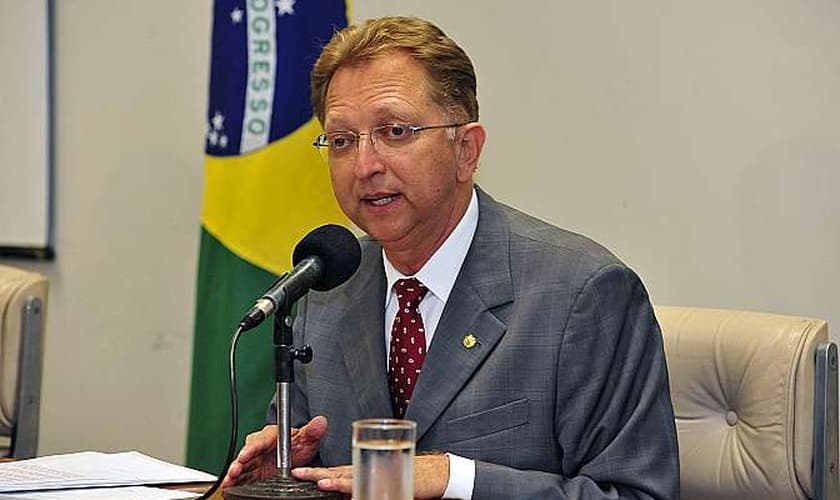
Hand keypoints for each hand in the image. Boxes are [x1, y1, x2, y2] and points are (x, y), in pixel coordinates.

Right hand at [221, 416, 327, 487]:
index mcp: (271, 437)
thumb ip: (312, 432)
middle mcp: (260, 448)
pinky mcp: (253, 472)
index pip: (260, 441)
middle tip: (235, 469)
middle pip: (247, 454)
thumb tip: (321, 422)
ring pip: (242, 465)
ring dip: (234, 472)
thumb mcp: (307, 439)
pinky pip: (242, 476)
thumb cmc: (299, 445)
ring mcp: (255, 461)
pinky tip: (228, 486)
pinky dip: (234, 481)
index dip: (252, 448)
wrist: (298, 457)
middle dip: (239, 462)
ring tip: (229, 480)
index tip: (246, 454)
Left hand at [291, 452, 449, 497]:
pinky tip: (334, 487)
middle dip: (315, 473)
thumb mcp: (381, 483)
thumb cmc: (409, 477)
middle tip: (295, 473)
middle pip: (336, 472)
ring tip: (312, 480)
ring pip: (346, 477)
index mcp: (362, 470)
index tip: (299, 472)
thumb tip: (348, 495)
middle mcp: (365, 471)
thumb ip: (363, 487)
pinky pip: (361, 484)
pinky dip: (346, 485)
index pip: (335, 471)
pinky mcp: (382, 482)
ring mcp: (373, 476)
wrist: (434, 475)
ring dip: (329, 479)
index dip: (317, 471)